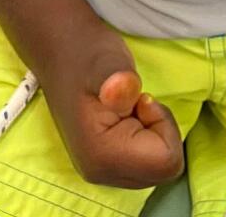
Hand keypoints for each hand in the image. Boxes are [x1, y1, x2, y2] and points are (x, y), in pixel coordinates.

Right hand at [37, 27, 183, 188]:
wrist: (59, 51)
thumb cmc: (86, 53)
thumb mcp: (107, 60)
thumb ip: (118, 79)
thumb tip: (119, 91)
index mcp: (102, 155)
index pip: (166, 162)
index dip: (164, 126)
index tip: (141, 100)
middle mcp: (100, 173)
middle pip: (161, 170)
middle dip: (160, 133)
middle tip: (136, 104)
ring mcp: (100, 172)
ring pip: (154, 169)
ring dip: (153, 136)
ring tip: (129, 109)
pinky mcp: (104, 164)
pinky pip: (143, 164)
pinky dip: (145, 141)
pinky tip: (126, 118)